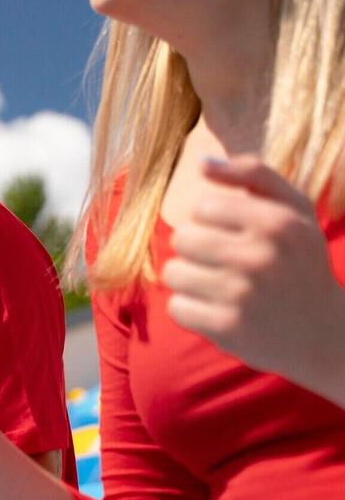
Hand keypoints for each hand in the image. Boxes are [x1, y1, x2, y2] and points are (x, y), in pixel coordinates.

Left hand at [163, 155, 344, 399]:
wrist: (327, 336)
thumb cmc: (300, 263)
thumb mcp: (295, 210)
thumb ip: (253, 174)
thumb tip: (201, 163)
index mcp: (276, 222)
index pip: (202, 207)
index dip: (213, 223)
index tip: (236, 237)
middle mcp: (260, 256)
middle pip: (182, 238)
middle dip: (198, 251)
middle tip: (227, 265)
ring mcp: (242, 294)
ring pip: (173, 272)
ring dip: (191, 281)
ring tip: (221, 288)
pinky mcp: (227, 327)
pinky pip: (176, 307)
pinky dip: (191, 310)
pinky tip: (218, 311)